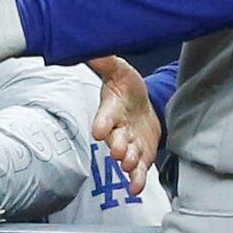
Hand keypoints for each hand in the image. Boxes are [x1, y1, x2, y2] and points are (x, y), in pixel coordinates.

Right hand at [89, 56, 158, 195]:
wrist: (142, 107)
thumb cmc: (127, 89)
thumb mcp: (119, 71)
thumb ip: (106, 62)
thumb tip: (91, 45)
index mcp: (110, 110)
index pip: (104, 116)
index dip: (102, 123)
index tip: (99, 130)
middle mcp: (117, 130)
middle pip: (114, 139)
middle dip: (117, 145)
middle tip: (118, 149)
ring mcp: (128, 145)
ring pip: (126, 156)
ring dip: (127, 162)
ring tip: (128, 164)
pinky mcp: (140, 156)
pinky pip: (136, 170)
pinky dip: (136, 179)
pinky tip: (135, 187)